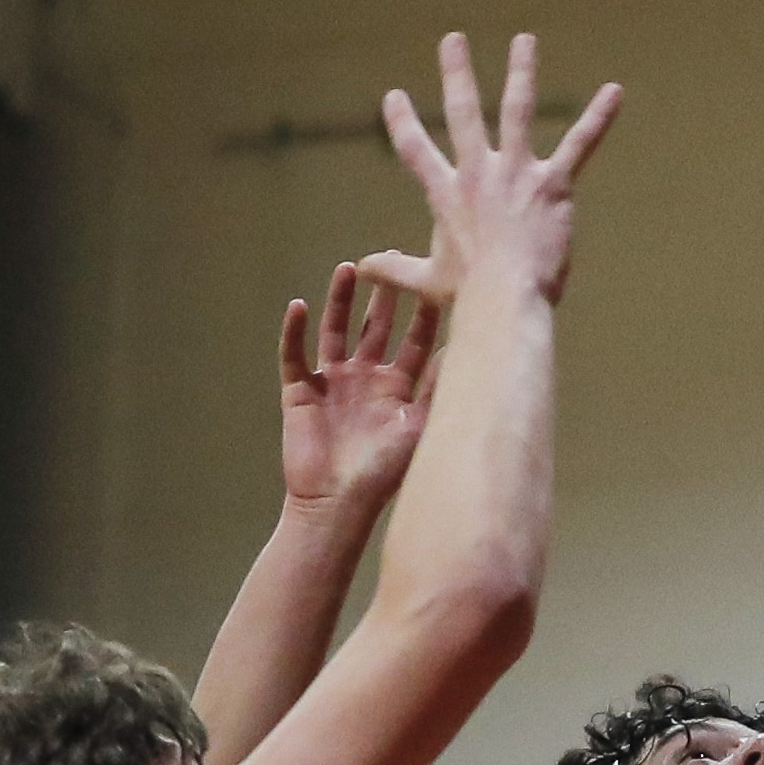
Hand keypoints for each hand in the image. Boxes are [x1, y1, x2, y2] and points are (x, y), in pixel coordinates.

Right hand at [277, 263, 436, 508]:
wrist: (337, 504)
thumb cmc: (383, 474)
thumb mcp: (419, 427)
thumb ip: (440, 389)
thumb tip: (470, 350)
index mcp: (397, 388)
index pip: (414, 341)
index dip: (423, 313)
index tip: (435, 280)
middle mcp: (366, 380)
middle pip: (375, 328)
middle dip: (384, 297)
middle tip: (394, 260)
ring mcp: (332, 383)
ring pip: (335, 331)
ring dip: (340, 302)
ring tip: (349, 269)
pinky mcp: (301, 391)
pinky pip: (294, 354)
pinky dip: (294, 331)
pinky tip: (299, 305)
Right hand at [361, 33, 621, 305]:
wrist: (507, 297)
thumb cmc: (470, 296)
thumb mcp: (428, 281)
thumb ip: (394, 270)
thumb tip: (362, 268)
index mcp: (448, 195)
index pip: (417, 152)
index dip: (403, 123)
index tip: (394, 96)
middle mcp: (478, 174)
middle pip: (462, 113)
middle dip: (456, 74)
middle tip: (453, 39)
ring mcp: (516, 173)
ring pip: (517, 110)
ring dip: (521, 71)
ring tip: (525, 40)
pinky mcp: (553, 183)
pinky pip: (580, 143)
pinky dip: (598, 117)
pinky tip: (615, 92)